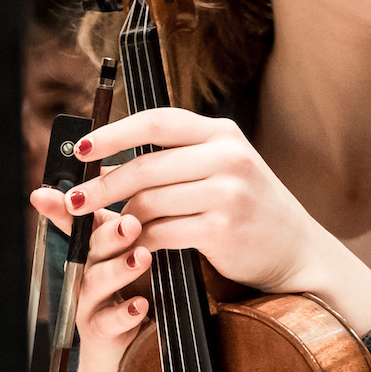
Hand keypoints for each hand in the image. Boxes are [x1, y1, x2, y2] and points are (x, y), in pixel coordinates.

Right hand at [27, 195, 149, 371]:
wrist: (131, 354)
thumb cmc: (143, 291)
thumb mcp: (148, 254)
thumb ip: (154, 226)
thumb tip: (173, 186)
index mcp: (100, 248)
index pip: (83, 222)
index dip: (63, 207)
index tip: (46, 194)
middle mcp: (90, 271)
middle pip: (92, 247)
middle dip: (110, 234)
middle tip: (131, 222)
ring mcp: (91, 303)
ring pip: (97, 282)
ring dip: (118, 269)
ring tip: (142, 257)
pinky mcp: (99, 332)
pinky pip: (108, 322)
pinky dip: (123, 312)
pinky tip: (140, 304)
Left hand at [53, 108, 370, 333]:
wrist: (296, 250)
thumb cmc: (249, 209)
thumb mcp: (222, 170)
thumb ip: (176, 160)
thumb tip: (105, 162)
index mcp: (223, 134)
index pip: (158, 120)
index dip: (114, 133)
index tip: (83, 149)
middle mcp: (228, 156)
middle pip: (145, 165)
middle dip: (102, 186)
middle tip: (74, 201)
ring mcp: (228, 192)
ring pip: (149, 202)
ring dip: (119, 220)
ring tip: (106, 230)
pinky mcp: (223, 228)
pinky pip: (161, 233)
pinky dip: (139, 243)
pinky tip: (132, 248)